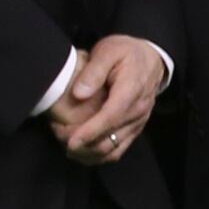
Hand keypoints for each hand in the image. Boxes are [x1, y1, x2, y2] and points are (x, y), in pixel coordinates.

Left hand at [51, 34, 168, 163]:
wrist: (151, 58)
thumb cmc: (126, 53)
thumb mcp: (109, 51)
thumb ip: (93, 71)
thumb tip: (79, 94)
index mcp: (132, 91)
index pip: (111, 116)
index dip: (90, 131)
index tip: (70, 140)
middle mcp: (138, 111)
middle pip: (110, 139)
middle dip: (82, 144)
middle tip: (58, 133)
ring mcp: (138, 123)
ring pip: (113, 150)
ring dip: (87, 153)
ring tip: (65, 142)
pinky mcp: (134, 129)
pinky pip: (117, 151)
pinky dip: (97, 156)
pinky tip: (80, 150)